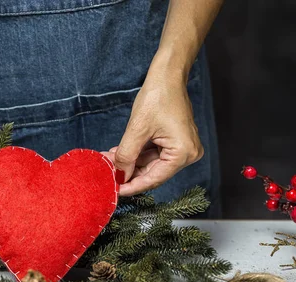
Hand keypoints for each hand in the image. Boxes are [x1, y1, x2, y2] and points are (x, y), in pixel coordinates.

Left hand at [102, 73, 203, 196]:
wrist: (167, 75)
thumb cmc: (158, 96)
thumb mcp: (137, 129)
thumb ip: (126, 156)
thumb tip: (118, 176)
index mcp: (183, 153)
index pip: (154, 179)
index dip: (132, 185)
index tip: (115, 191)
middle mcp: (188, 154)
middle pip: (153, 173)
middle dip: (128, 172)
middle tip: (107, 174)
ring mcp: (183, 148)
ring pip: (151, 164)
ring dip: (130, 163)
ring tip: (109, 161)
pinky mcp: (175, 141)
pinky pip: (154, 154)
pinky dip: (137, 155)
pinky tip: (119, 154)